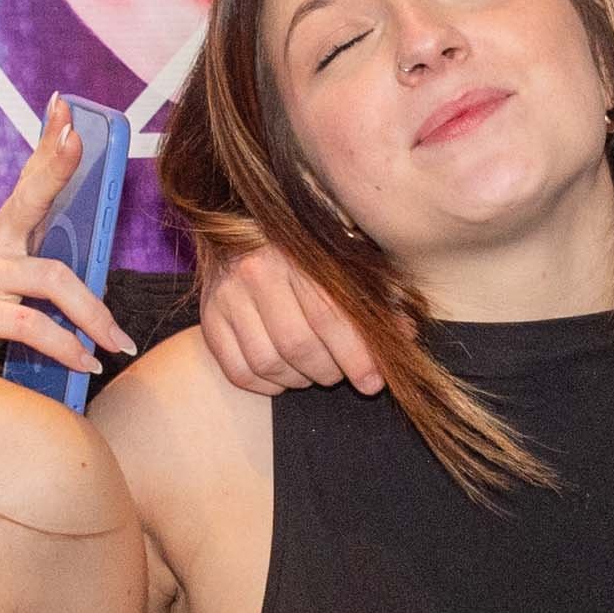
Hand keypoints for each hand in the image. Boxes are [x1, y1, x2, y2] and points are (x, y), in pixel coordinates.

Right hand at [0, 102, 136, 374]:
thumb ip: (39, 276)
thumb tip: (95, 286)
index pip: (28, 181)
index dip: (47, 144)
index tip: (64, 109)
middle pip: (30, 199)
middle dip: (57, 167)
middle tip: (79, 139)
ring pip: (51, 277)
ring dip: (93, 313)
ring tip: (115, 341)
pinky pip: (32, 324)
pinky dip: (66, 346)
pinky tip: (86, 362)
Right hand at [196, 241, 383, 396]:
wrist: (243, 227)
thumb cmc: (306, 248)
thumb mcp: (345, 259)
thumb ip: (376, 293)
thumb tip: (403, 335)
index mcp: (296, 251)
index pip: (330, 317)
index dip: (356, 357)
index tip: (373, 382)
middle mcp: (256, 270)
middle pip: (299, 345)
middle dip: (329, 371)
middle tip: (340, 373)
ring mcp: (227, 295)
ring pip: (269, 363)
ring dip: (299, 380)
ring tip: (314, 372)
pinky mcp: (209, 317)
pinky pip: (239, 371)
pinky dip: (267, 385)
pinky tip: (284, 375)